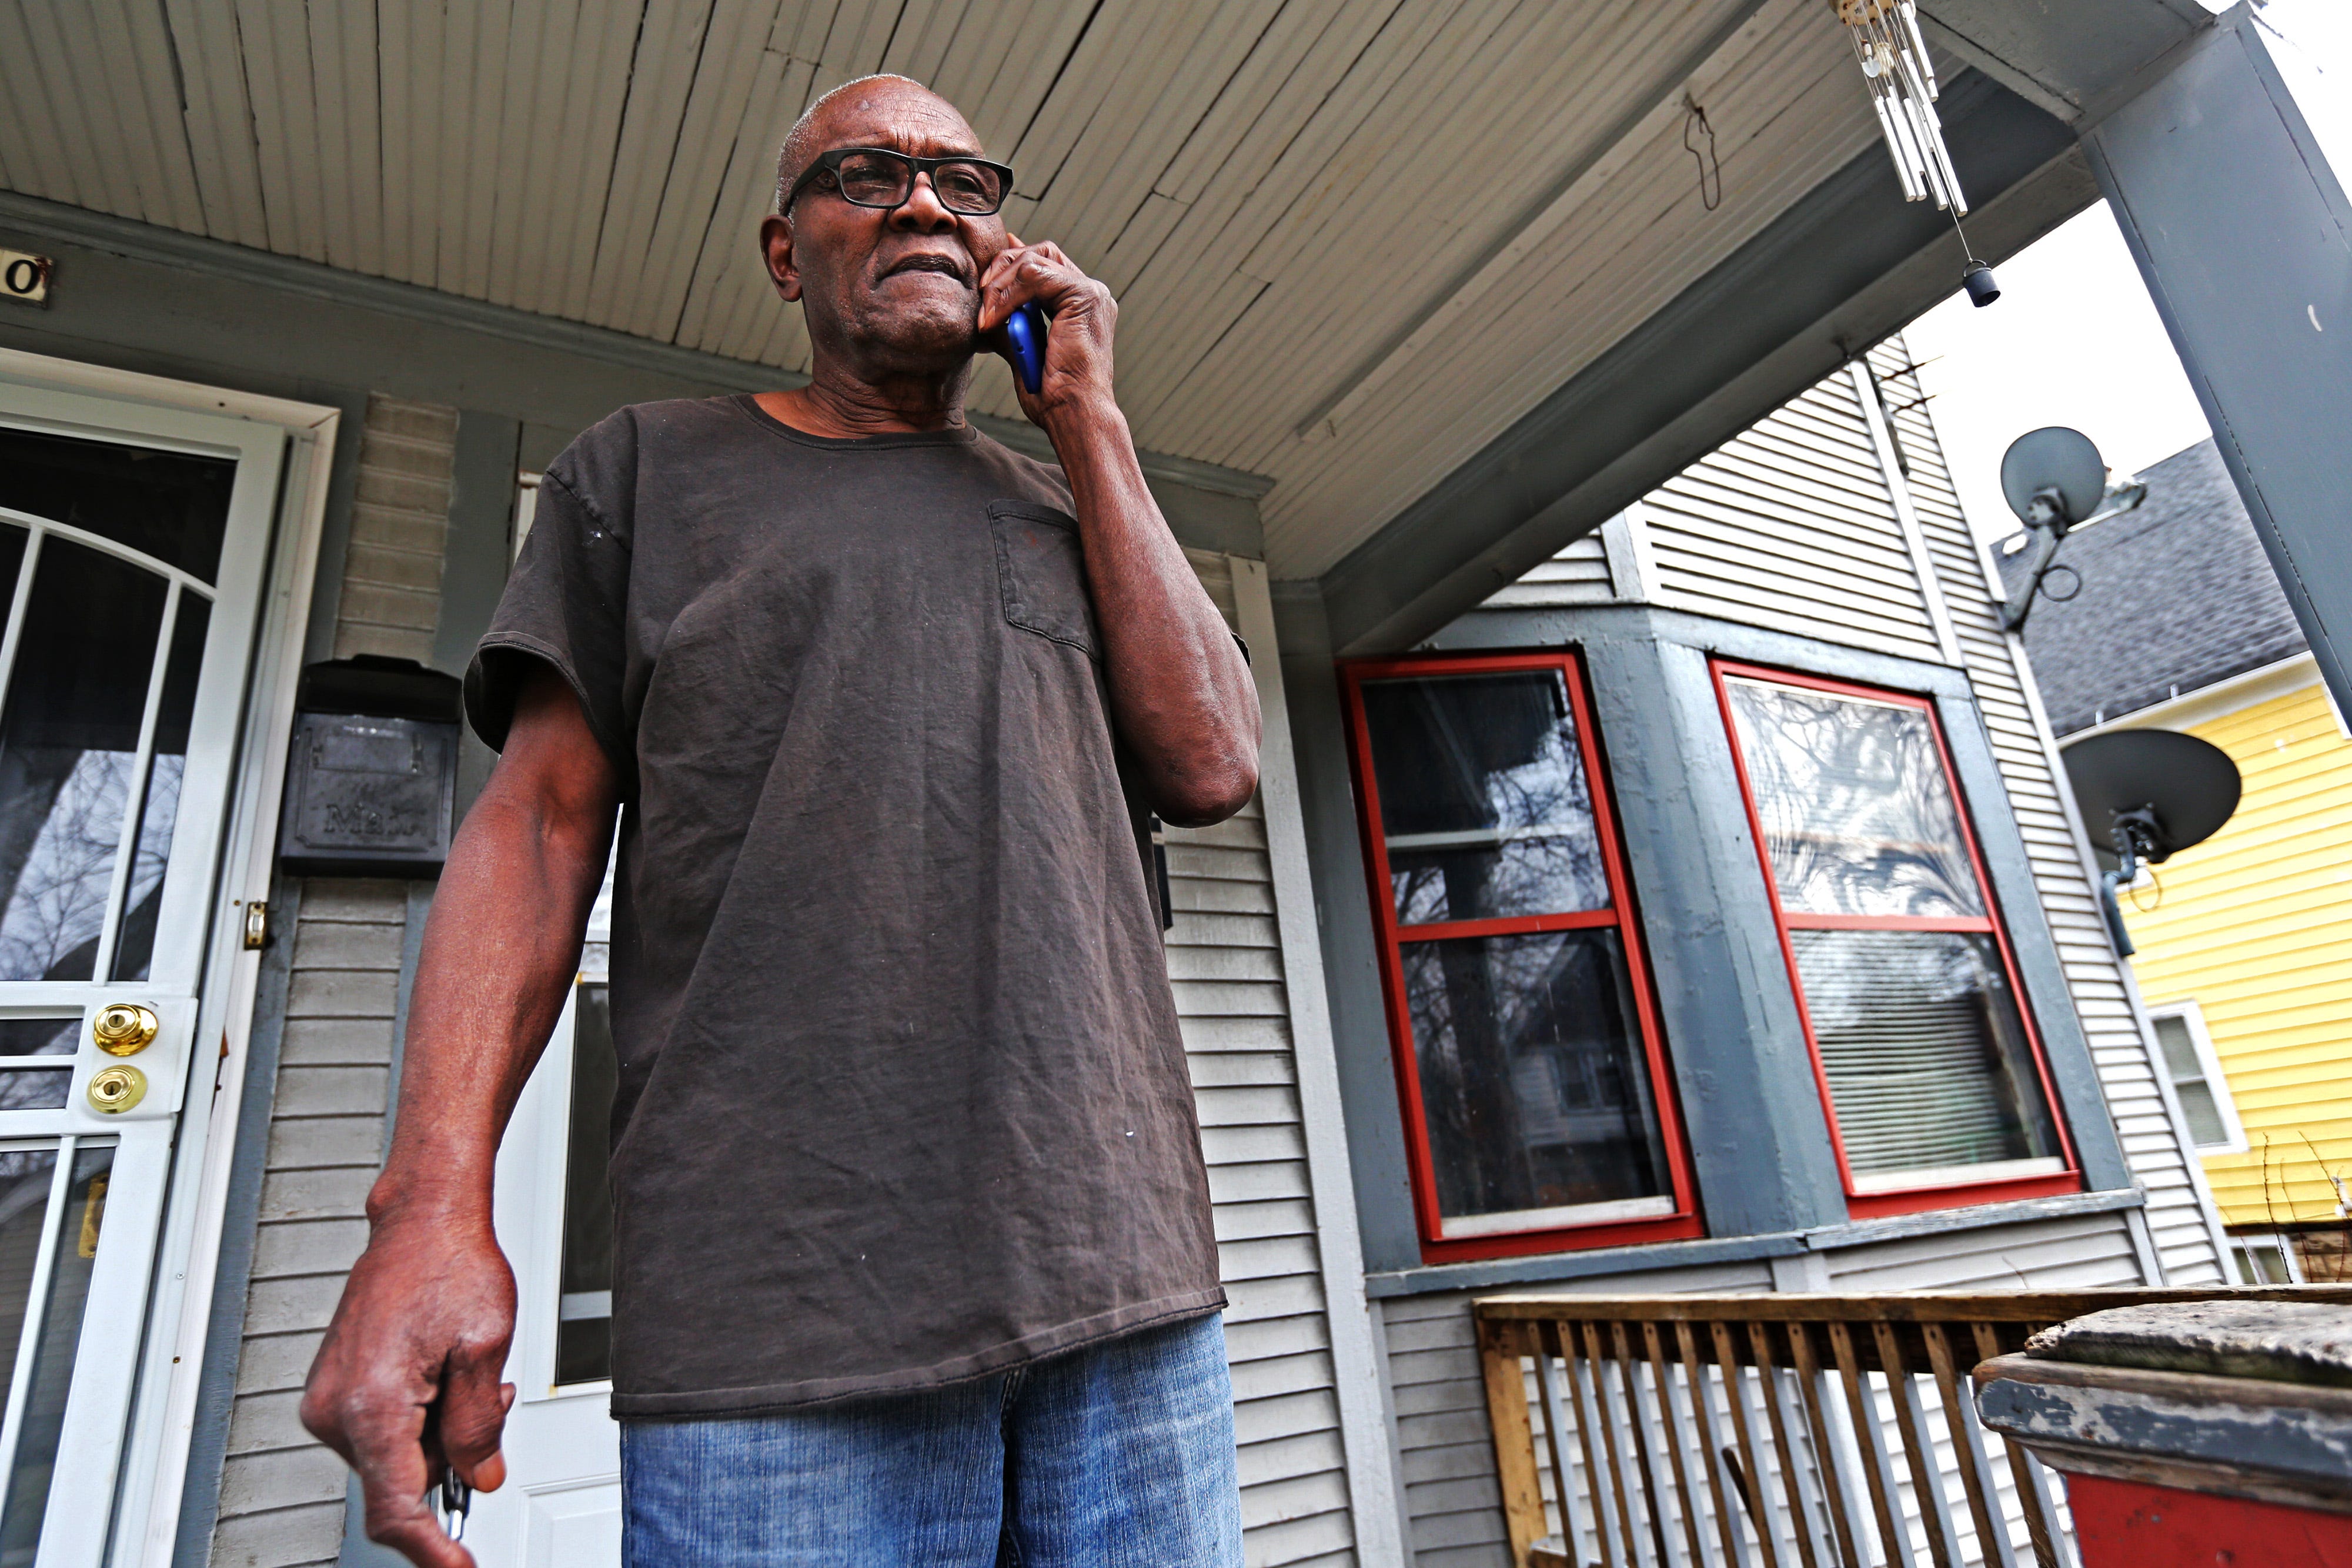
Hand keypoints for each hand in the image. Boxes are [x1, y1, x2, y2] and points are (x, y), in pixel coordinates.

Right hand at [301, 1205, 517, 1567]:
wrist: (421, 1221)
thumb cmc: (450, 1265)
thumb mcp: (485, 1349)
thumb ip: (478, 1427)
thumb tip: (479, 1479)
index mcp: (372, 1405)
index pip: (396, 1509)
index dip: (430, 1549)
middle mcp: (336, 1409)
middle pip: (402, 1482)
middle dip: (453, 1458)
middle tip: (486, 1401)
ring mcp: (329, 1400)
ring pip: (396, 1458)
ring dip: (440, 1433)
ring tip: (463, 1373)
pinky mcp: (334, 1391)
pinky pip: (384, 1432)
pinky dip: (421, 1418)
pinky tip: (440, 1375)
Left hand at [975, 236, 1116, 424]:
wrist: (1073, 412)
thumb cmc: (1053, 395)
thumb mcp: (1022, 352)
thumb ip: (1011, 325)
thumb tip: (988, 309)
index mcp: (1080, 305)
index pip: (1045, 264)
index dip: (1012, 262)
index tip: (984, 278)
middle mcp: (1090, 294)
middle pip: (1040, 252)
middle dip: (1003, 266)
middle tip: (981, 294)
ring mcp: (1090, 292)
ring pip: (1034, 259)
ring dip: (1001, 283)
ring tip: (986, 315)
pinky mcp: (1084, 296)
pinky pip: (1034, 275)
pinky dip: (1009, 294)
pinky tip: (996, 318)